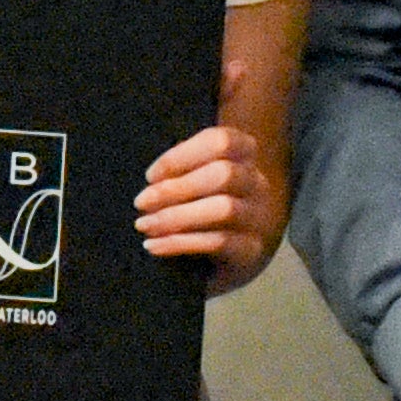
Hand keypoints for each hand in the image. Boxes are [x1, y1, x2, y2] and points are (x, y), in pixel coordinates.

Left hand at [134, 123, 280, 292]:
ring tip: (145, 225)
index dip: (181, 156)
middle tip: (141, 203)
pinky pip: (219, 242)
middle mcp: (257, 183)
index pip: (221, 141)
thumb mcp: (193, 184)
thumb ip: (180, 172)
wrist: (232, 258)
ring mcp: (259, 217)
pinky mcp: (251, 250)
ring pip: (224, 209)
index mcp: (243, 156)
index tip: (150, 176)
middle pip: (224, 174)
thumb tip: (153, 181)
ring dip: (176, 216)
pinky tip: (154, 245)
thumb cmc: (203, 210)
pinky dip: (180, 243)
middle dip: (176, 188)